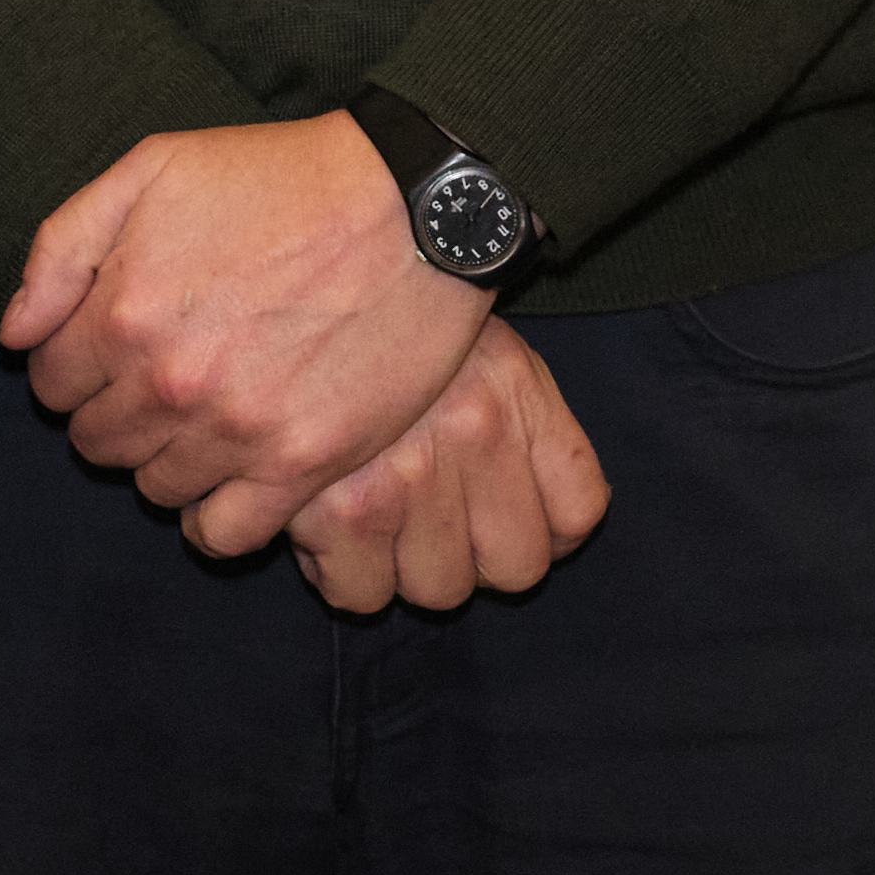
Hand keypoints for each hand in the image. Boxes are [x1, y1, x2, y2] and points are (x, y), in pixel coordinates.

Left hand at [0, 115, 490, 558]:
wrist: (413, 207)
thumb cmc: (280, 178)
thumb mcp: (152, 169)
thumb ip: (62, 249)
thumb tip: (17, 333)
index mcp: (124, 311)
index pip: (49, 381)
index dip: (73, 363)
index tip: (113, 348)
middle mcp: (171, 382)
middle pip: (96, 441)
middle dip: (115, 410)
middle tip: (163, 378)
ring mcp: (237, 431)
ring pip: (154, 488)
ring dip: (166, 457)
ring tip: (204, 415)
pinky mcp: (302, 465)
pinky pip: (223, 535)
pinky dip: (213, 518)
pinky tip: (229, 477)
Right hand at [282, 320, 610, 615]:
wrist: (297, 280)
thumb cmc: (387, 326)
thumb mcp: (481, 349)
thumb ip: (533, 434)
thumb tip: (564, 533)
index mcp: (514, 391)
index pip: (578, 512)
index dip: (550, 533)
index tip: (512, 519)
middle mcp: (470, 431)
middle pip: (516, 569)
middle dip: (479, 554)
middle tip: (436, 516)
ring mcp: (402, 475)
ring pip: (438, 590)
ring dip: (409, 566)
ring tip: (378, 511)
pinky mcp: (331, 509)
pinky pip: (359, 594)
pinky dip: (342, 573)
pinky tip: (327, 521)